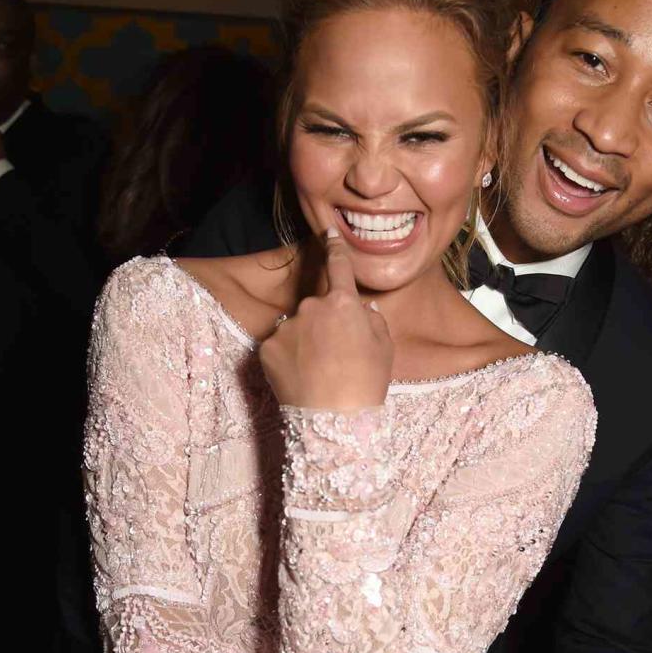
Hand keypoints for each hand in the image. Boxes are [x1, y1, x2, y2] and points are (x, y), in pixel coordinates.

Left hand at [259, 226, 392, 409]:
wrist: (334, 421)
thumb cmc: (366, 384)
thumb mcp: (384, 348)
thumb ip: (372, 318)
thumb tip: (360, 308)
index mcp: (342, 302)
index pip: (338, 266)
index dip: (334, 247)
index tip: (329, 232)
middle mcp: (310, 307)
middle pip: (317, 307)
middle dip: (325, 324)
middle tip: (338, 357)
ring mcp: (285, 327)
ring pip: (297, 328)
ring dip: (306, 342)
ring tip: (320, 373)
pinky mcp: (266, 348)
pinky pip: (280, 346)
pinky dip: (289, 358)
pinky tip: (302, 378)